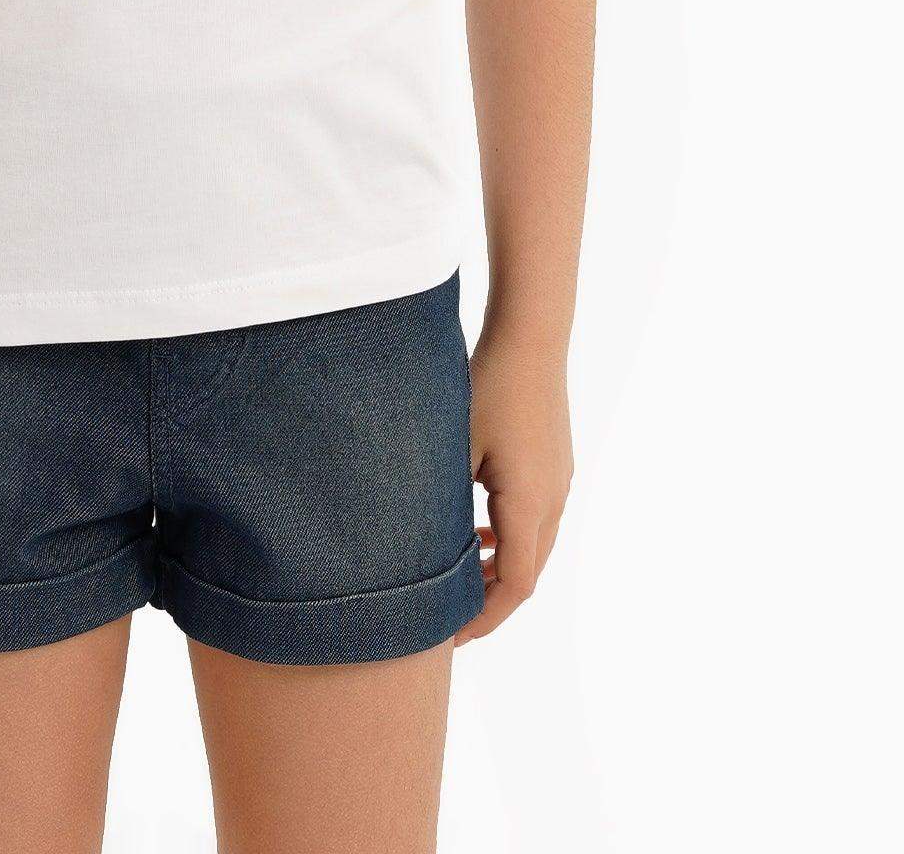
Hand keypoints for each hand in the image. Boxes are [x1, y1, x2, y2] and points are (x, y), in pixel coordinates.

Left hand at [453, 316, 573, 645]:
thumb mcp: (453, 446)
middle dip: (488, 600)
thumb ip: (441, 500)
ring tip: (457, 574)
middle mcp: (553, 500)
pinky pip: (534, 518)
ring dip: (498, 566)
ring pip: (533, 546)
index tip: (447, 635)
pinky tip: (476, 528)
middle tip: (446, 616)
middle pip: (527, 572)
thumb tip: (411, 547)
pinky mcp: (556, 464)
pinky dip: (508, 536)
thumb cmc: (488, 385)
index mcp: (529, 504)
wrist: (532, 337)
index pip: (515, 586)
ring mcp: (560, 482)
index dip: (483, 618)